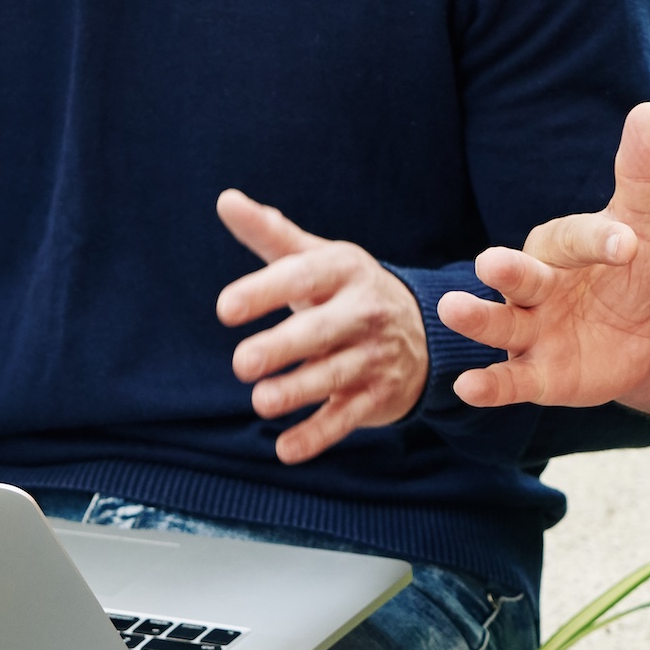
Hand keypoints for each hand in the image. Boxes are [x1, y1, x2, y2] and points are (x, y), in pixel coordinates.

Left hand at [215, 193, 428, 463]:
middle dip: (283, 347)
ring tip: (261, 402)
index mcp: (344, 271)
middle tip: (241, 362)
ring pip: (333, 376)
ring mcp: (372, 357)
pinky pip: (345, 418)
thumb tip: (225, 200)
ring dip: (298, 391)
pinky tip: (285, 449)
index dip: (264, 291)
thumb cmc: (348, 292)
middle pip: (320, 331)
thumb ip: (271, 234)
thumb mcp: (318, 258)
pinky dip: (317, 436)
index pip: (302, 276)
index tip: (224, 309)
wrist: (426, 333)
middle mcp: (363, 312)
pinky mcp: (377, 397)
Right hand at [438, 102, 649, 408]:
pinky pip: (509, 381)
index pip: (576, 239)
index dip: (601, 241)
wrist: (645, 334)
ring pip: (499, 324)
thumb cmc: (632, 271)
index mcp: (558, 245)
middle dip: (506, 270)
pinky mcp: (536, 375)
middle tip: (489, 262)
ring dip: (476, 319)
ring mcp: (531, 331)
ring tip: (452, 308)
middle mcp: (534, 286)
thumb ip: (640, 174)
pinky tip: (467, 387)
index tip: (628, 243)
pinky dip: (489, 386)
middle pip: (517, 277)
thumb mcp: (644, 225)